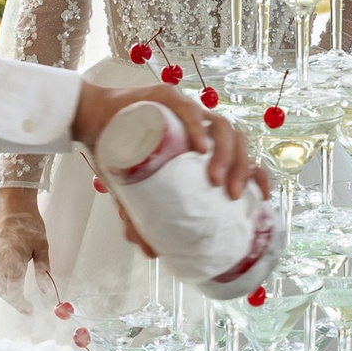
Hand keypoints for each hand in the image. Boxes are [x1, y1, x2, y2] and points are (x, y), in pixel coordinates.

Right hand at [0, 187, 50, 311]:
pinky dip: (0, 284)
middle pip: (4, 291)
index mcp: (11, 263)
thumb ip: (43, 270)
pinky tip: (9, 283)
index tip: (30, 310)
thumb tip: (48, 291)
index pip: (14, 293)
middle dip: (14, 302)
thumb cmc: (29, 223)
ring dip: (6, 294)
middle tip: (26, 307)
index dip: (21, 304)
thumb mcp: (42, 246)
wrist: (12, 203)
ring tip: (18, 298)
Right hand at [71, 84, 260, 201]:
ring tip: (216, 177)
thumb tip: (151, 252)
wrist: (89, 121)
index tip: (263, 197)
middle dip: (241, 168)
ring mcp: (185, 110)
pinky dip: (197, 126)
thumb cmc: (118, 151)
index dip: (257, 174)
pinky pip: (188, 109)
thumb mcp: (132, 190)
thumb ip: (140, 219)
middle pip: (236, 141)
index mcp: (201, 144)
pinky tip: (200, 147)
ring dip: (226, 151)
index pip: (241, 155)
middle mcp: (199, 125)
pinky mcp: (164, 98)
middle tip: (231, 195)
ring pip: (221, 124)